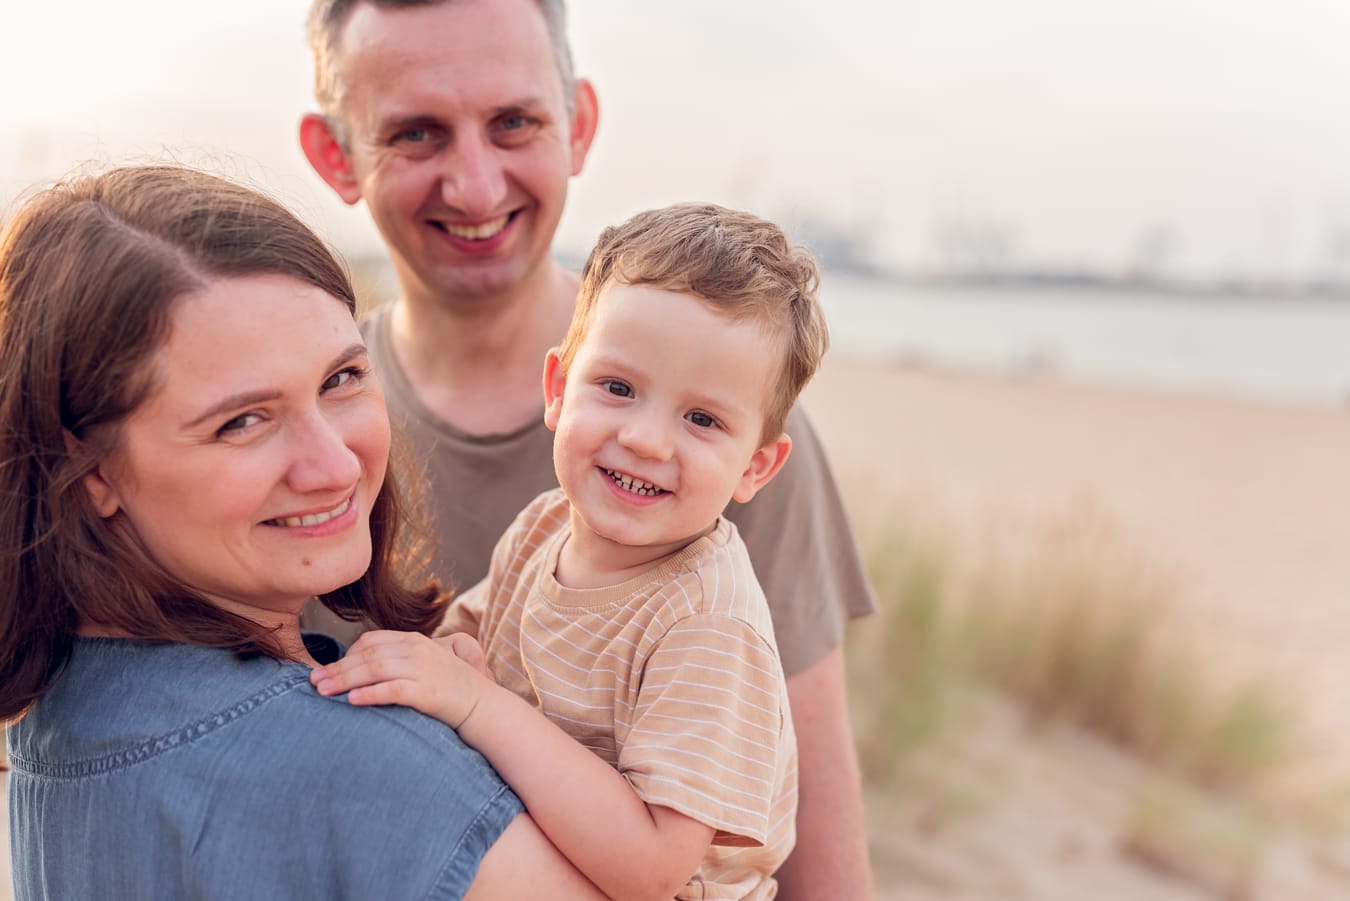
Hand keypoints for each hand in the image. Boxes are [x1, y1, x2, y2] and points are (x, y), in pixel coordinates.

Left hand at [309, 630, 494, 728]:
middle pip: (367, 655)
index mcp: (413, 640)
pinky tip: (352, 701)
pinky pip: (393, 689)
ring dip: (344, 680)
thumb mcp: (424, 665)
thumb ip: (398, 661)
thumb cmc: (449, 689)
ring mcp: (423, 670)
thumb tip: (363, 671)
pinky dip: (370, 694)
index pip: (370, 640)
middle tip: (313, 682)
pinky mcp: (428, 691)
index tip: (328, 671)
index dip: (345, 655)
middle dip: (337, 668)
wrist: (482, 705)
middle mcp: (416, 650)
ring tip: (323, 692)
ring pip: (374, 669)